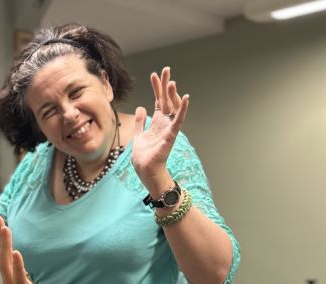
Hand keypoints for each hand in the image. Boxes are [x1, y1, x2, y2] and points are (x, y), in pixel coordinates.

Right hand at [0, 216, 40, 283]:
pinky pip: (19, 280)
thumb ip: (19, 282)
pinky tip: (16, 253)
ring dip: (6, 245)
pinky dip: (18, 266)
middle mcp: (10, 283)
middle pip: (2, 255)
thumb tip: (18, 271)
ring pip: (8, 264)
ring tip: (4, 228)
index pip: (2, 255)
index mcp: (10, 281)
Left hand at [131, 66, 188, 189]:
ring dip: (173, 94)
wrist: (146, 172)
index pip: (158, 101)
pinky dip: (183, 109)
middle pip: (166, 100)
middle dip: (165, 85)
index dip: (156, 88)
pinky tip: (186, 97)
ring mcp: (168, 129)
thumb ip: (140, 122)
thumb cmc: (144, 158)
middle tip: (165, 69)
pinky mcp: (170, 136)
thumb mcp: (138, 136)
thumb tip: (141, 108)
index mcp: (157, 123)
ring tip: (171, 81)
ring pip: (172, 107)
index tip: (154, 75)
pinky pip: (178, 121)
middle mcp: (164, 124)